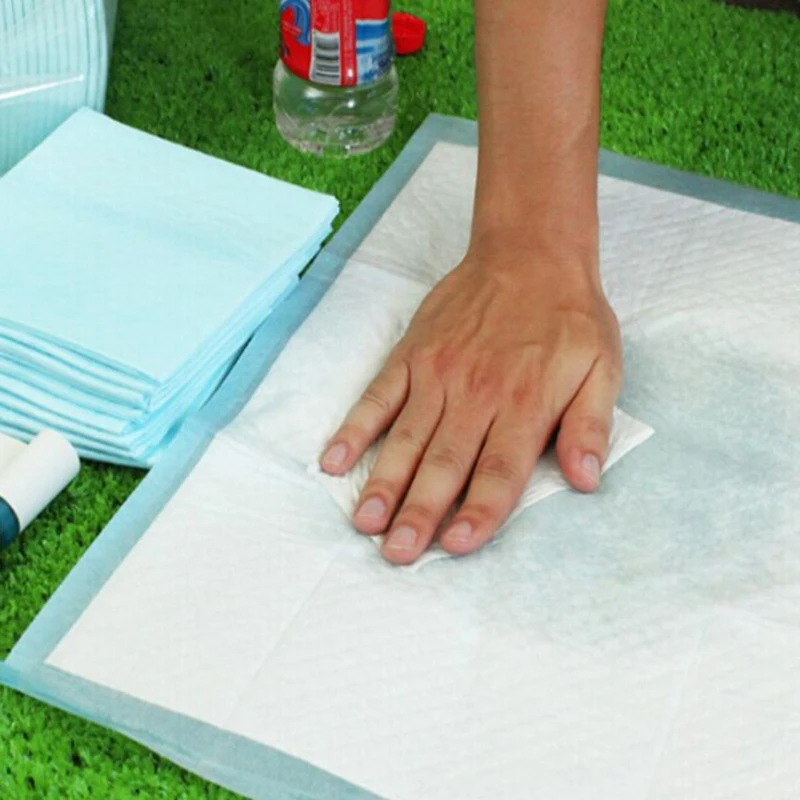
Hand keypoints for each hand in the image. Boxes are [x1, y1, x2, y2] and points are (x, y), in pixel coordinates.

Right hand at [319, 244, 621, 564]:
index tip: (456, 545)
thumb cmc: (568, 318)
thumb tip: (588, 479)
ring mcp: (436, 374)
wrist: (528, 254)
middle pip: (445, 462)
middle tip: (397, 553)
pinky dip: (354, 428)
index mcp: (524, 404)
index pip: (500, 469)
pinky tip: (334, 460)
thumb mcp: (602, 367)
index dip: (479, 510)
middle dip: (420, 511)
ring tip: (365, 522)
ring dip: (385, 481)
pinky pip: (377, 396)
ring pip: (406, 437)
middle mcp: (475, 395)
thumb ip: (591, 425)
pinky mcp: (411, 356)